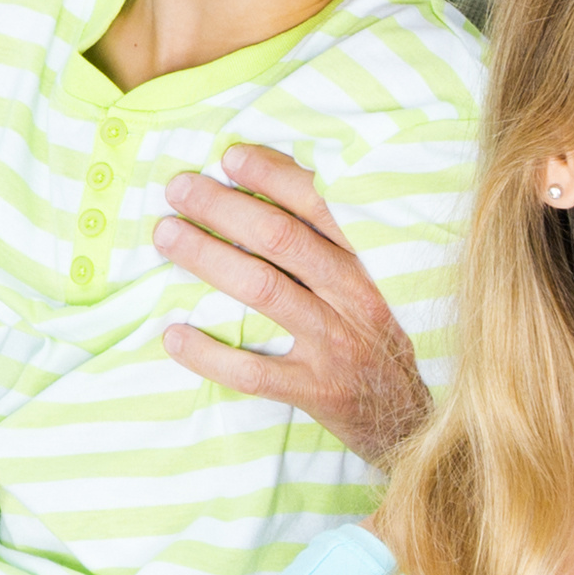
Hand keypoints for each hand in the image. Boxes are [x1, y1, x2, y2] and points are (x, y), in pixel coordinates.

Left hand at [153, 145, 431, 466]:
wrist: (407, 418)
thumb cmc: (375, 336)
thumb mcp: (370, 282)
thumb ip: (331, 242)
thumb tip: (268, 187)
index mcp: (368, 263)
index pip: (320, 206)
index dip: (274, 176)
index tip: (229, 157)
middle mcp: (354, 297)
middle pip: (282, 240)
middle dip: (225, 207)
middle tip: (178, 187)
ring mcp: (334, 345)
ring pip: (264, 290)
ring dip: (208, 258)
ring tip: (166, 235)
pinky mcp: (315, 390)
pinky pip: (254, 371)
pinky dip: (209, 353)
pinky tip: (173, 335)